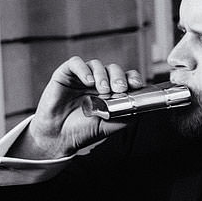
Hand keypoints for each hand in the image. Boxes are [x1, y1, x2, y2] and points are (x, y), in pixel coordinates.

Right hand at [22, 56, 144, 158]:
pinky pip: (76, 63)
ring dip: (102, 75)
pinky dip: (83, 69)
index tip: (135, 85)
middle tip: (119, 88)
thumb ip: (128, 114)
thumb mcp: (112, 125)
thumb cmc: (84, 131)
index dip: (132, 78)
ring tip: (102, 89)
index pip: (125, 78)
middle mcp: (97, 83)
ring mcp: (82, 78)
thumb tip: (142, 105)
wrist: (59, 137)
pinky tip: (87, 82)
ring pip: (97, 64)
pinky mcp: (65, 74)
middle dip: (119, 76)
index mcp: (111, 93)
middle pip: (113, 69)